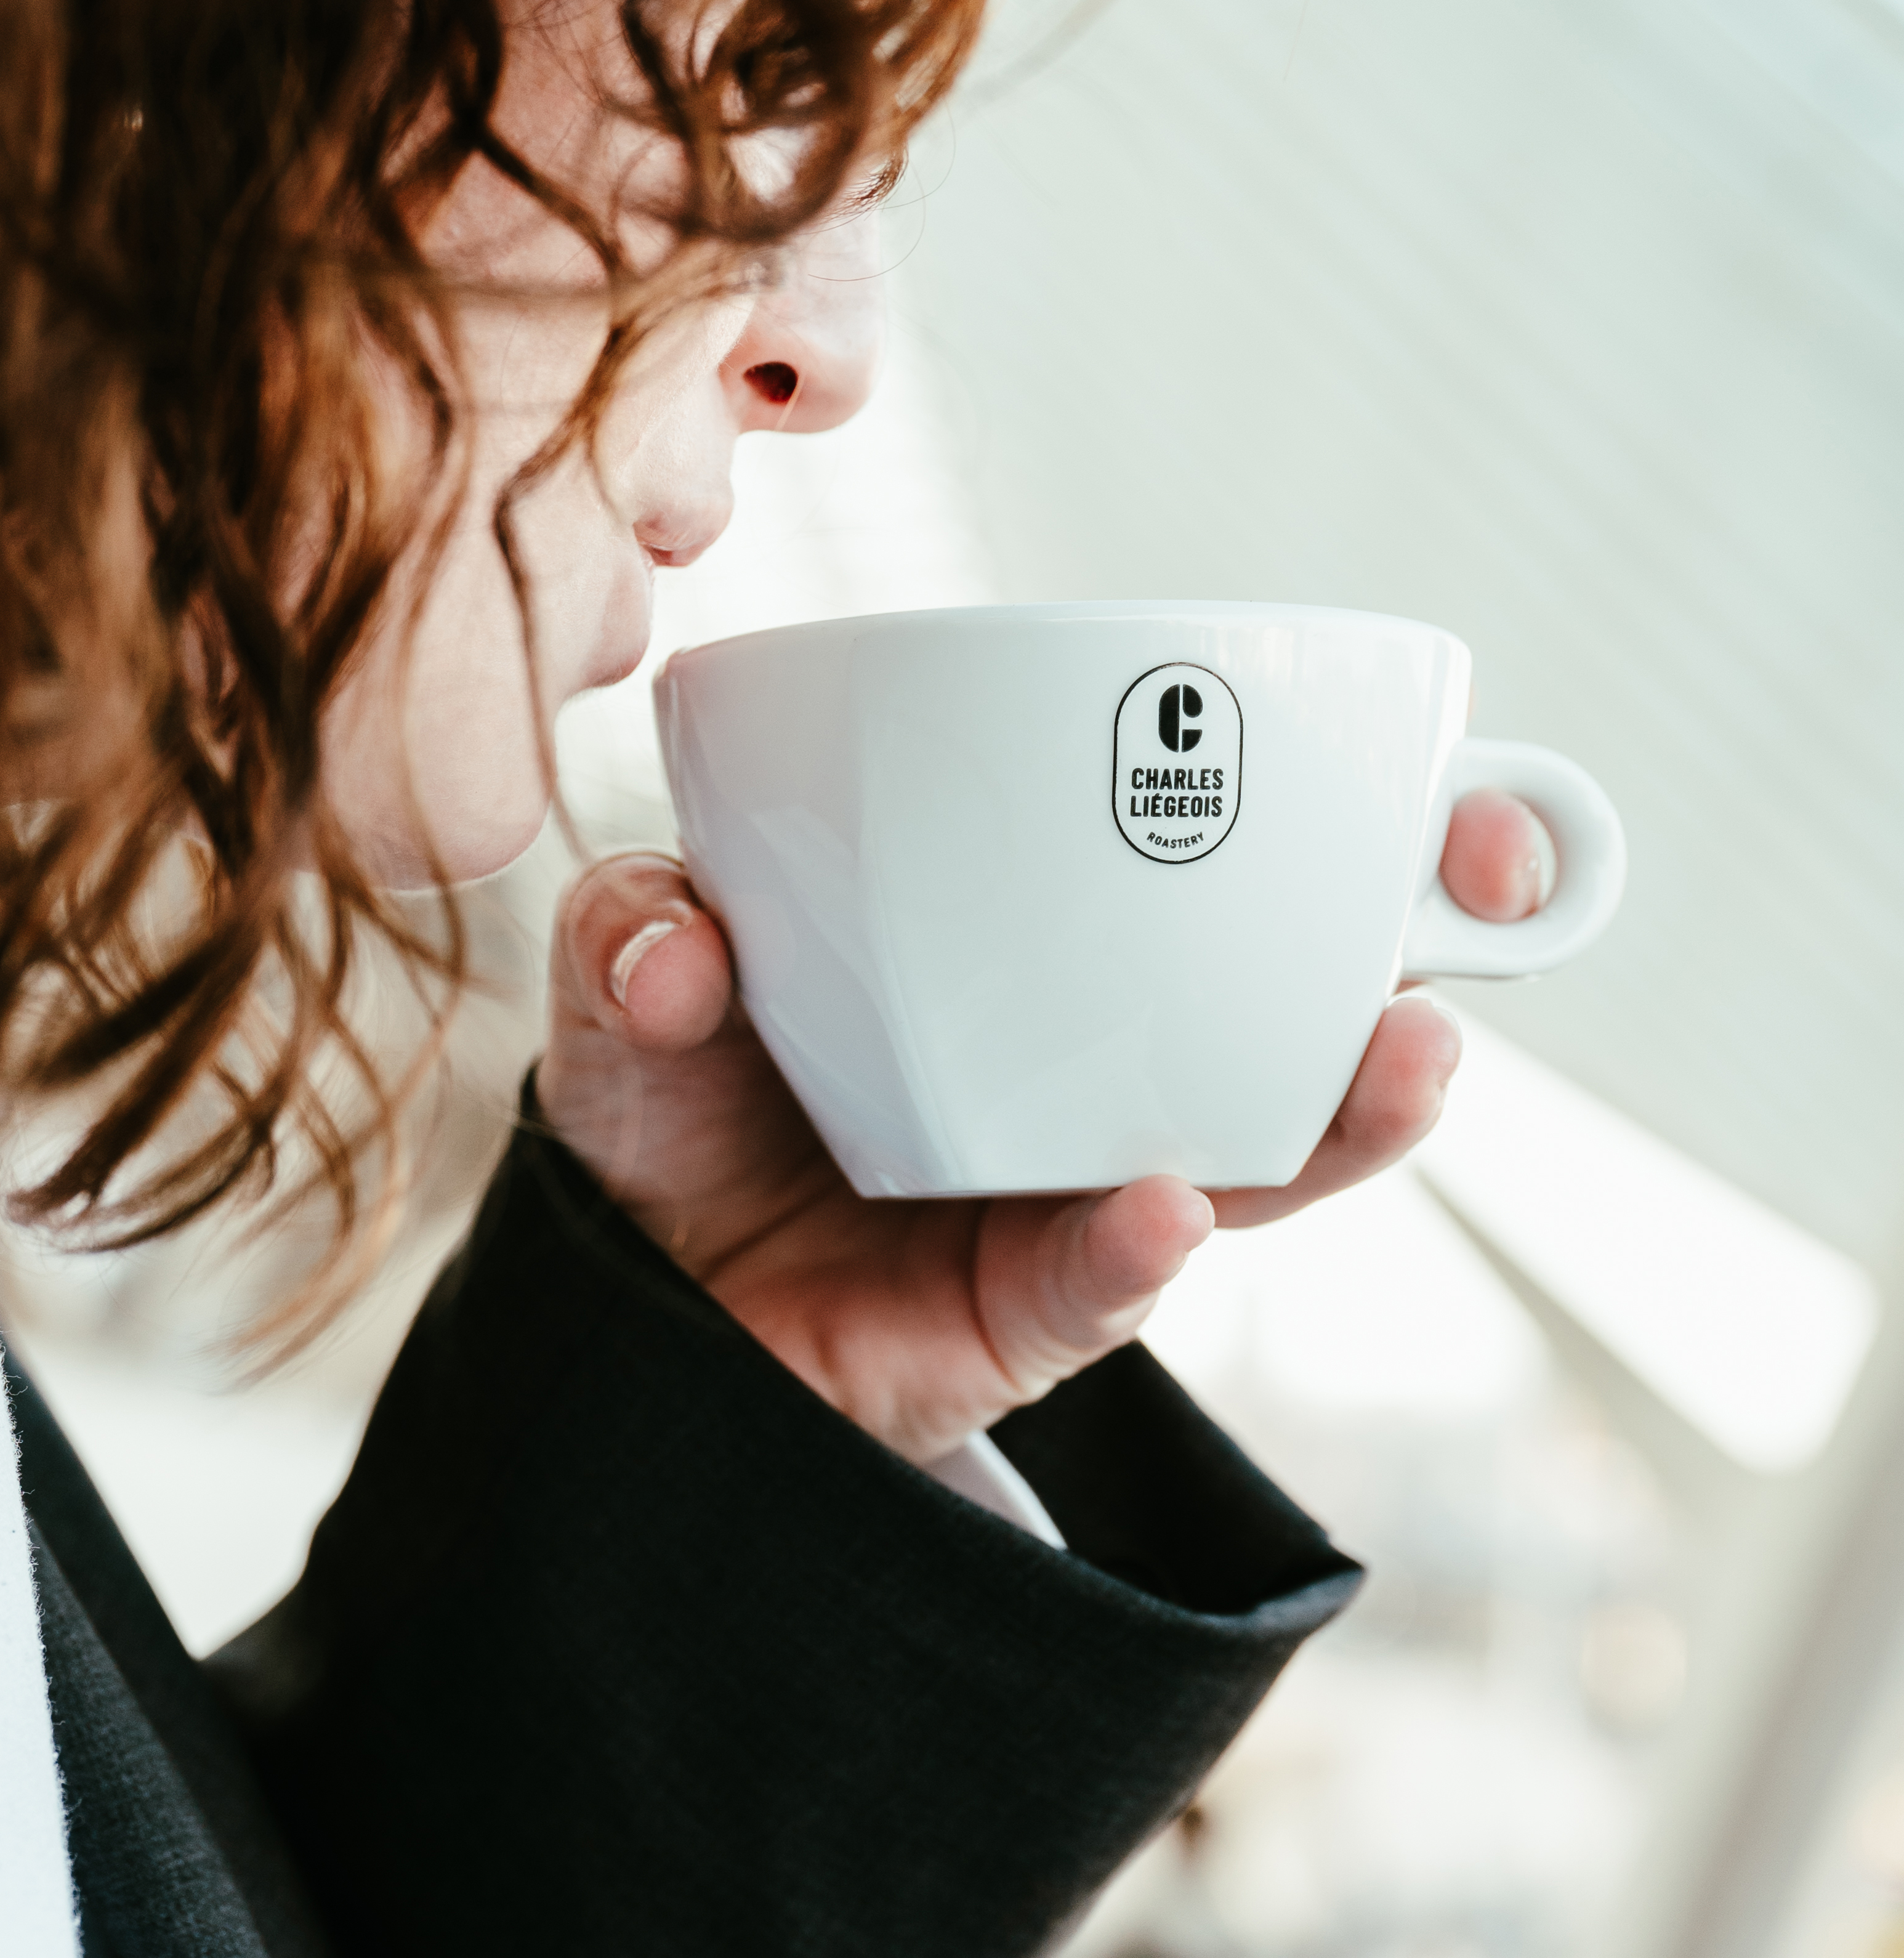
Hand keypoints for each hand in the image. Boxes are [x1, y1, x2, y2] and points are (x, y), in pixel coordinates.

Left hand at [533, 788, 1552, 1467]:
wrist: (625, 1306)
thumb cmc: (672, 1110)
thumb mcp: (634, 990)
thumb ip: (635, 931)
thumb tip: (679, 944)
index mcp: (1032, 959)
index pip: (1213, 882)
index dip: (1345, 826)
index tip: (1442, 776)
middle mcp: (1089, 1076)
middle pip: (1288, 1015)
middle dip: (1408, 950)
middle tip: (1478, 880)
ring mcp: (1070, 1203)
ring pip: (1246, 1161)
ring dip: (1336, 1112)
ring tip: (1405, 1050)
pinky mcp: (1014, 1326)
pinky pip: (1089, 1293)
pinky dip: (1126, 1250)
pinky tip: (1158, 1206)